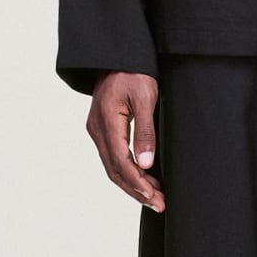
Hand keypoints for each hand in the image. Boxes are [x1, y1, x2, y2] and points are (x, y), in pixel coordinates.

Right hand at [87, 70, 164, 209]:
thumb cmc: (134, 70)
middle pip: (114, 170)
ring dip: (132, 184)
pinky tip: (142, 179)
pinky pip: (112, 156)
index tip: (155, 197)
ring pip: (112, 166)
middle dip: (136, 190)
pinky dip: (127, 172)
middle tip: (159, 204)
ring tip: (154, 198)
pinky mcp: (102, 128)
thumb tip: (146, 164)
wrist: (118, 52)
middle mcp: (97, 129)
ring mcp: (97, 130)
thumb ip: (145, 131)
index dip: (138, 183)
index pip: (121, 163)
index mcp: (106, 122)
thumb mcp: (145, 97)